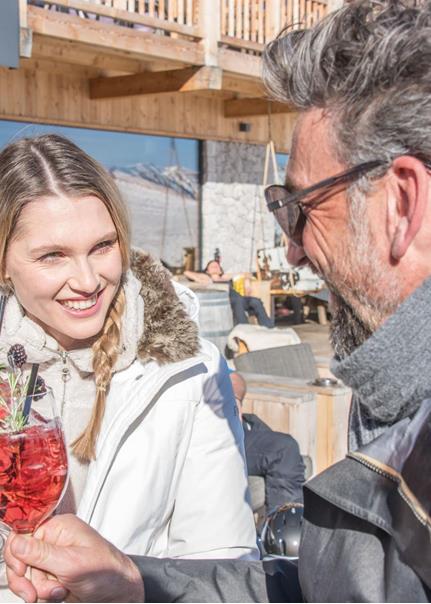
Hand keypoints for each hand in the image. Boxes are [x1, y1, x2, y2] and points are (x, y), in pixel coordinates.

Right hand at [4, 514, 144, 602]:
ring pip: (28, 578)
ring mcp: (54, 562)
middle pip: (22, 561)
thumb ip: (41, 554)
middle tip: (40, 590)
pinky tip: (62, 594)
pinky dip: (45, 595)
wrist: (120, 594)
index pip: (23, 536)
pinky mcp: (55, 578)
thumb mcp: (72, 562)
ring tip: (62, 589)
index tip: (22, 572)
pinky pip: (36, 588)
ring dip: (41, 589)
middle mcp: (55, 543)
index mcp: (59, 528)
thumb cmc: (108, 572)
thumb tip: (17, 541)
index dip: (18, 556)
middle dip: (31, 579)